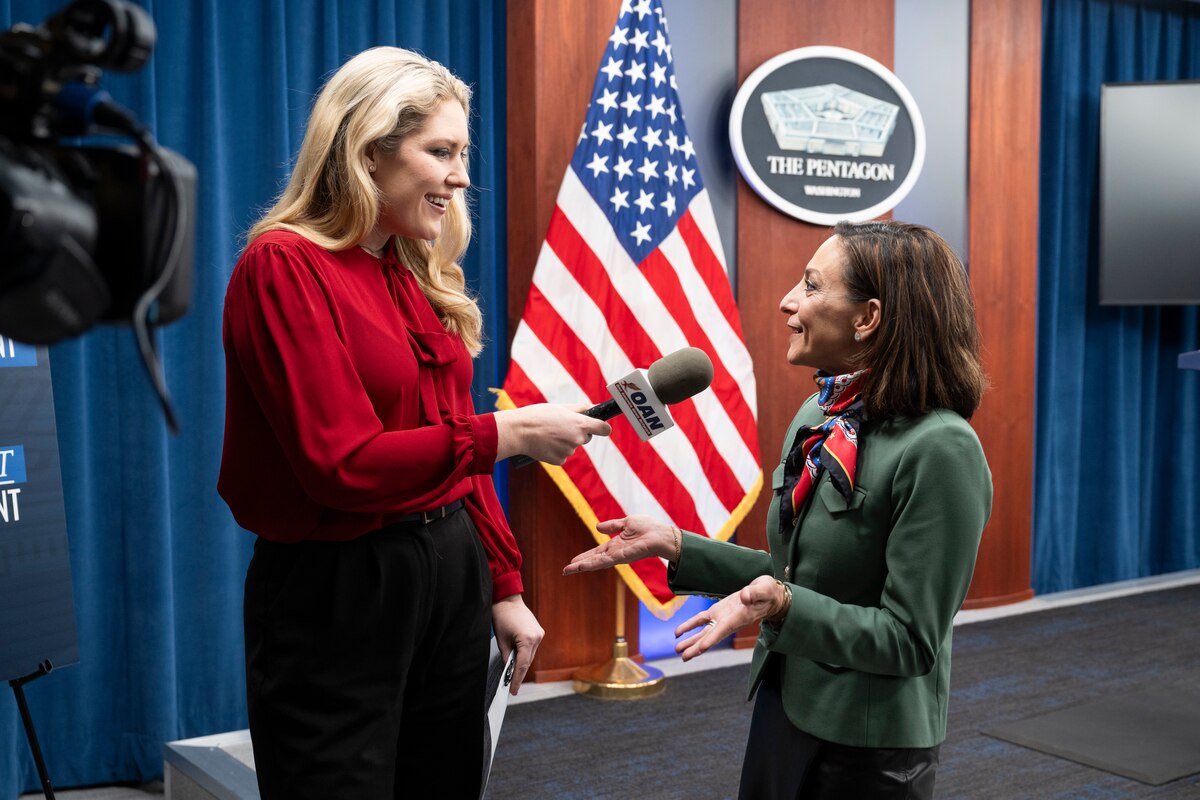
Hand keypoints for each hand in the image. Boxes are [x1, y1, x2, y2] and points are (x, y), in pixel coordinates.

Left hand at [491, 594, 543, 694]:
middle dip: (519, 673)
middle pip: (528, 661)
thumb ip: (506, 657)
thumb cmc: (501, 617)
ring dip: (522, 663)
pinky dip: (525, 654)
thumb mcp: (501, 640)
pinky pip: (532, 648)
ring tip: (513, 674)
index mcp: (527, 639)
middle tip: (511, 686)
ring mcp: (539, 634)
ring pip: (531, 655)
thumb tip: (508, 670)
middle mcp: (537, 637)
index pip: (522, 665)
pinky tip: (518, 660)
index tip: (512, 691)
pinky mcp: (539, 631)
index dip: (517, 679)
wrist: (507, 599)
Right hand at [494, 403, 611, 464]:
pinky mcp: (559, 461)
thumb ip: (580, 408)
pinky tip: (545, 444)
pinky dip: (556, 451)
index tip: (601, 427)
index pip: (604, 429)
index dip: (603, 427)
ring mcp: (569, 451)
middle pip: (586, 438)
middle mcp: (577, 439)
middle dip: (578, 433)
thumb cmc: (537, 416)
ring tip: (548, 434)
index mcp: (580, 424)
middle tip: (560, 426)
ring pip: (572, 446)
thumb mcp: (560, 407)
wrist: (518, 432)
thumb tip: (594, 407)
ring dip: (564, 442)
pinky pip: (562, 456)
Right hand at [563, 515, 677, 574]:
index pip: (597, 553)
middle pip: (593, 560)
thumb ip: (612, 525)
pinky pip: (605, 561)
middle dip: (579, 565)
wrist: (662, 535)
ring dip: (582, 566)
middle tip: (565, 571)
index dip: (584, 557)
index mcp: (616, 545)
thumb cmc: (649, 528)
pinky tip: (582, 566)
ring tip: (568, 571)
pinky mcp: (622, 557)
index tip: (572, 562)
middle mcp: (615, 553)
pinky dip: (593, 564)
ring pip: (596, 563)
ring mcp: (618, 556)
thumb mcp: (627, 523)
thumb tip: (597, 527)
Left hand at [673, 576, 787, 660]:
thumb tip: (745, 596)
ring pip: (704, 632)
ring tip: (678, 649)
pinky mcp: (718, 611)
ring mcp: (723, 618)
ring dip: (691, 640)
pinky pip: (701, 620)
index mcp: (739, 618)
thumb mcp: (764, 590)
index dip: (712, 639)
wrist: (768, 595)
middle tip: (683, 657)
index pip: (723, 630)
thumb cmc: (768, 593)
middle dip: (697, 647)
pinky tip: (678, 632)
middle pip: (711, 637)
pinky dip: (690, 626)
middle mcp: (729, 622)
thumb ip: (754, 593)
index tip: (700, 649)